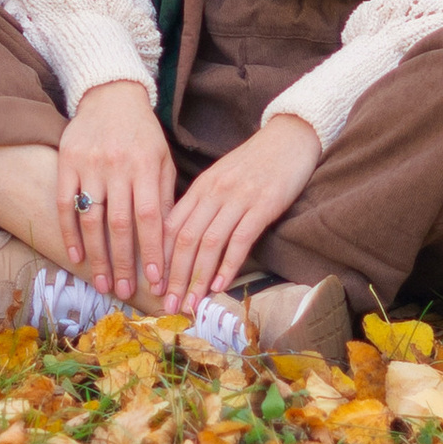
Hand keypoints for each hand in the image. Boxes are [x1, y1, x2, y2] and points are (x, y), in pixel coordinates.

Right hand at [58, 83, 175, 301]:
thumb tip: (169, 241)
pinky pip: (65, 204)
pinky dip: (69, 233)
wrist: (110, 94)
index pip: (150, 217)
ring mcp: (89, 163)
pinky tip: (75, 256)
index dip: (152, 251)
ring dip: (97, 255)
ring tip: (102, 283)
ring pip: (92, 218)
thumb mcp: (162, 158)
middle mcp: (117, 165)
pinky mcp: (66, 161)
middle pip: (120, 223)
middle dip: (123, 262)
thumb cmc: (142, 133)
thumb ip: (164, 196)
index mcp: (145, 165)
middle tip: (124, 292)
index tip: (155, 281)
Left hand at [162, 113, 320, 312]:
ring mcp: (238, 198)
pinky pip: (240, 238)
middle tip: (169, 306)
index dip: (160, 259)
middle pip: (186, 239)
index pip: (171, 226)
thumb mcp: (221, 178)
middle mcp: (215, 192)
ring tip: (192, 304)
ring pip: (209, 243)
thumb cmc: (254, 162)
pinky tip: (220, 285)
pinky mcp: (263, 205)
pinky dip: (228, 264)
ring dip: (198, 278)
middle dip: (175, 277)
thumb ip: (203, 205)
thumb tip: (184, 243)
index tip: (153, 287)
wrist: (289, 137)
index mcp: (201, 186)